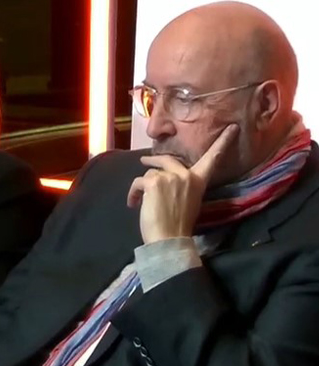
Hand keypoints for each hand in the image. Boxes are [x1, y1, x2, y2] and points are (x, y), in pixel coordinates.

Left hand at [128, 124, 237, 243]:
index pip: (213, 158)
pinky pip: (138, 182)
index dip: (223, 142)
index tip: (232, 127)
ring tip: (139, 202)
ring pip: (150, 173)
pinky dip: (133, 192)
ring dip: (142, 186)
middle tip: (144, 160)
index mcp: (199, 181)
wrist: (169, 238)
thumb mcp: (189, 202)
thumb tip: (166, 179)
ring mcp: (169, 176)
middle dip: (154, 159)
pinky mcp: (153, 181)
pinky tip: (133, 204)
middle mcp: (186, 175)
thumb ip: (183, 187)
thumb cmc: (178, 225)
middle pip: (168, 159)